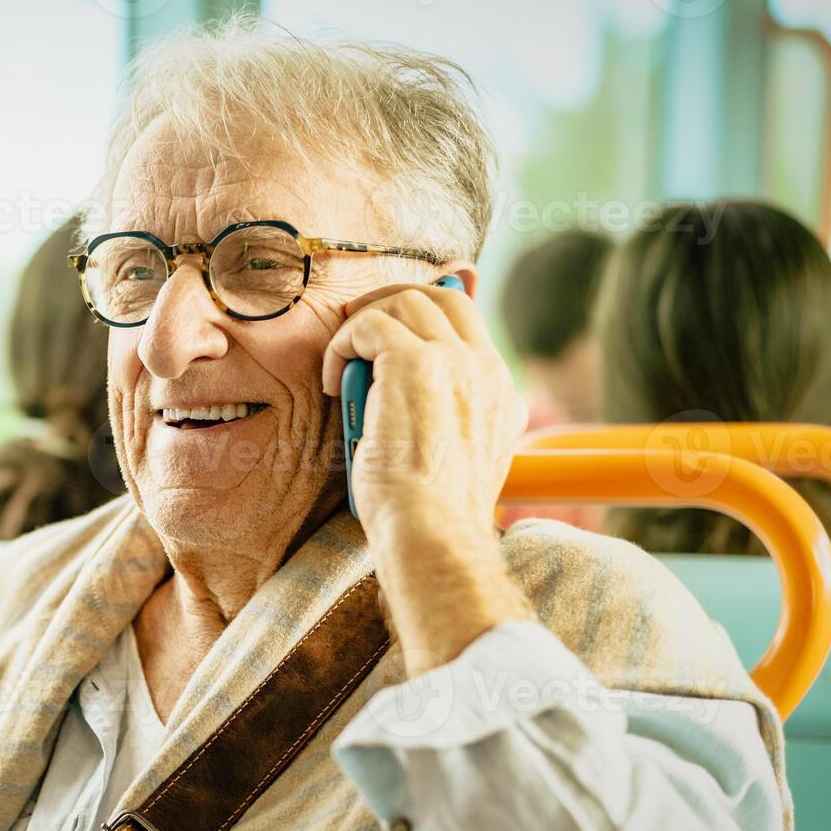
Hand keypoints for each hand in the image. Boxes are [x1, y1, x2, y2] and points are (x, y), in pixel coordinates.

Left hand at [321, 281, 526, 538]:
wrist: (434, 533)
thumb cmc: (433, 518)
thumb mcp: (455, 465)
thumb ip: (446, 426)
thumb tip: (412, 412)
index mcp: (499, 394)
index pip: (469, 326)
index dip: (427, 318)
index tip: (388, 331)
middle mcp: (484, 370)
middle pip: (444, 297)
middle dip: (395, 299)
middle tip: (358, 323)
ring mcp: (453, 362)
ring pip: (406, 302)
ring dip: (363, 325)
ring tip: (339, 365)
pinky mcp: (413, 364)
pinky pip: (368, 326)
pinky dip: (341, 346)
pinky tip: (330, 385)